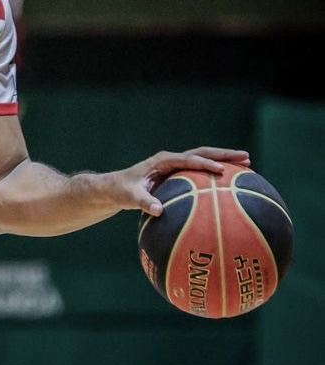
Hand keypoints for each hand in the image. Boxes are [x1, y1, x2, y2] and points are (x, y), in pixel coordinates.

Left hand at [125, 146, 249, 216]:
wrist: (116, 187)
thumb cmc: (122, 191)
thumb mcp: (130, 197)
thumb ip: (143, 202)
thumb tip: (158, 211)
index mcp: (162, 161)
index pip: (188, 159)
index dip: (205, 164)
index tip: (221, 170)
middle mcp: (171, 159)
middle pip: (202, 153)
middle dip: (224, 154)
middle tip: (246, 157)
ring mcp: (176, 165)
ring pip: (204, 159)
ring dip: (224, 160)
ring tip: (248, 164)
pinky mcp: (178, 173)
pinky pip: (201, 172)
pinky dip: (216, 174)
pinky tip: (232, 184)